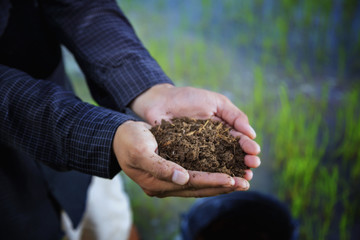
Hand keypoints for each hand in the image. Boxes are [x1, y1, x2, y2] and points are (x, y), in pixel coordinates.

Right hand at [113, 120, 250, 197]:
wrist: (119, 136)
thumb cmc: (128, 141)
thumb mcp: (141, 152)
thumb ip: (160, 167)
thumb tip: (183, 179)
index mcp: (158, 184)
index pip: (191, 184)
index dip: (212, 182)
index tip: (233, 180)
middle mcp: (166, 185)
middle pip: (199, 188)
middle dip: (222, 186)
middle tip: (244, 184)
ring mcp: (169, 180)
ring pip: (200, 184)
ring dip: (220, 182)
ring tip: (240, 180)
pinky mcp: (173, 171)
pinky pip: (196, 174)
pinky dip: (210, 173)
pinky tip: (223, 170)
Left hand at [130, 83, 260, 178]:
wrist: (160, 101)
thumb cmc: (188, 98)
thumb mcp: (215, 102)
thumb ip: (234, 115)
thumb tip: (252, 133)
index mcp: (222, 130)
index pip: (239, 140)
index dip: (248, 147)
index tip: (255, 153)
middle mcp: (213, 144)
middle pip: (232, 156)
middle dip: (244, 162)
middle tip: (252, 166)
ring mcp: (199, 152)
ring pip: (218, 165)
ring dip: (232, 172)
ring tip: (242, 178)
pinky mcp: (185, 159)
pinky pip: (198, 168)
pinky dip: (209, 175)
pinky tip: (218, 180)